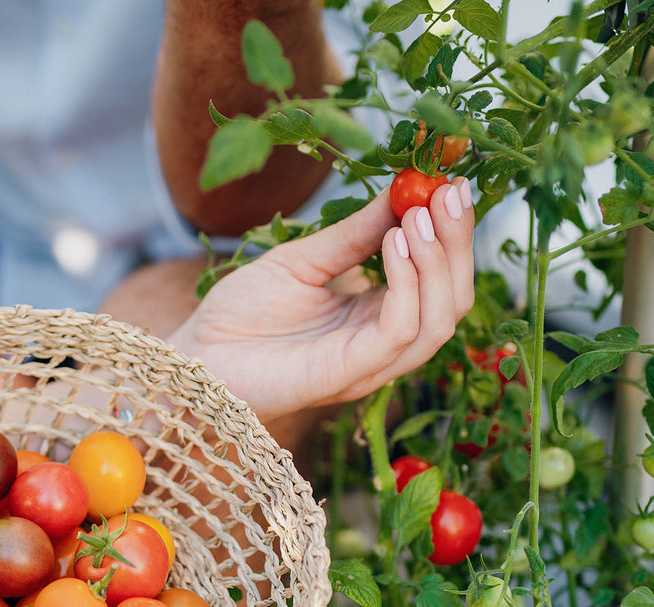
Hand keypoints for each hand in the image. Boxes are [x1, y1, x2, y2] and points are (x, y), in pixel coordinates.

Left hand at [169, 177, 475, 427]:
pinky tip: (393, 243)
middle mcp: (383, 344)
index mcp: (377, 316)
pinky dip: (406, 287)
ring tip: (419, 215)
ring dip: (437, 263)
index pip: (440, 280)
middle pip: (451, 301)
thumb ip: (353, 234)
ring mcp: (369, 363)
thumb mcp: (303, 260)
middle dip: (457, 243)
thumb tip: (402, 191)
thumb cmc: (241, 314)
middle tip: (449, 191)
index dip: (453, 234)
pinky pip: (398, 334)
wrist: (196, 356)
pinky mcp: (347, 375)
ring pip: (437, 321)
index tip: (453, 183)